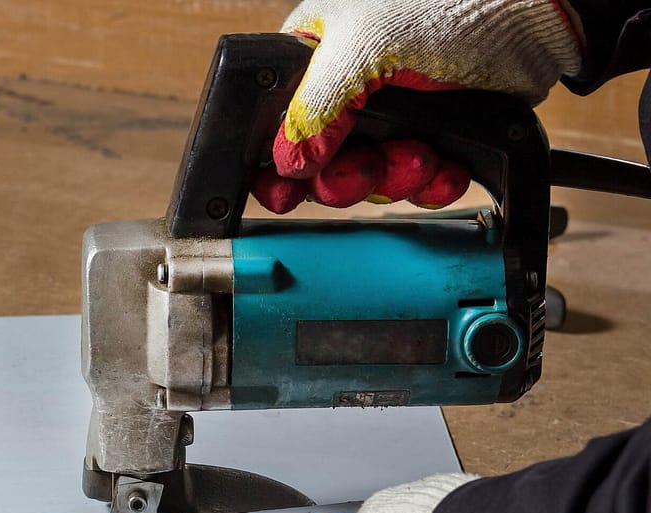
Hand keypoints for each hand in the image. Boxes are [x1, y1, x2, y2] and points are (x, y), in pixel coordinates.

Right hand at [253, 0, 581, 213]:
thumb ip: (314, 108)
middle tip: (368, 169)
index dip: (278, 162)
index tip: (285, 193)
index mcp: (315, 57)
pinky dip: (430, 185)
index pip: (276, 123)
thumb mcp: (365, 48)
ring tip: (422, 156)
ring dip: (395, 180)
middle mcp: (347, 91)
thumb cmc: (451, 5)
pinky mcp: (429, 136)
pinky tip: (445, 168)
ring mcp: (390, 117)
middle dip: (348, 177)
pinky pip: (413, 183)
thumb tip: (286, 162)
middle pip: (320, 164)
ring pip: (369, 180)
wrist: (536, 20)